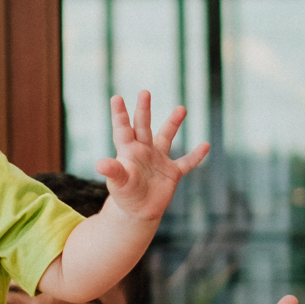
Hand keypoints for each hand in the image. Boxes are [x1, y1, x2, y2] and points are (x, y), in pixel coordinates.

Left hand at [96, 91, 208, 220]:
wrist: (138, 211)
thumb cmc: (124, 195)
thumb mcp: (118, 183)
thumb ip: (113, 171)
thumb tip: (99, 164)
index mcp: (127, 151)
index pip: (123, 129)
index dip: (119, 114)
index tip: (116, 97)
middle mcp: (143, 151)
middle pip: (143, 126)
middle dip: (143, 110)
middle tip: (144, 92)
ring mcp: (158, 160)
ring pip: (166, 137)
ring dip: (173, 123)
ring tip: (181, 108)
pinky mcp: (172, 172)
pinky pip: (186, 162)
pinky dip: (196, 156)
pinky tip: (205, 146)